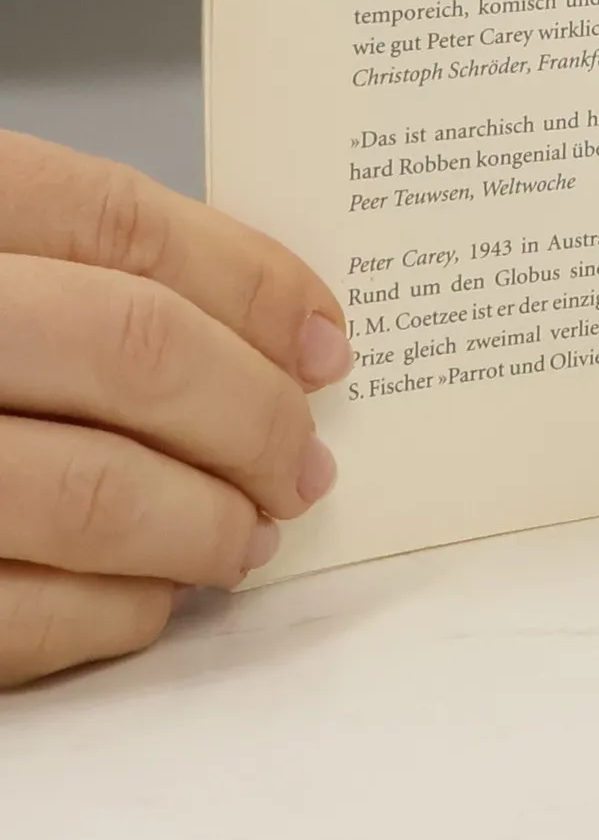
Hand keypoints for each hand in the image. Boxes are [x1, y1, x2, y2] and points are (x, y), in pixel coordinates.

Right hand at [0, 132, 351, 686]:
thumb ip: (75, 264)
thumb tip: (266, 325)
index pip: (126, 226)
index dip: (252, 283)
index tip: (327, 337)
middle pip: (135, 352)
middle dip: (254, 414)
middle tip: (306, 456)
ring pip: (89, 490)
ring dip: (202, 523)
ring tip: (250, 532)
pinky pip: (13, 614)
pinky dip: (111, 612)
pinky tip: (151, 599)